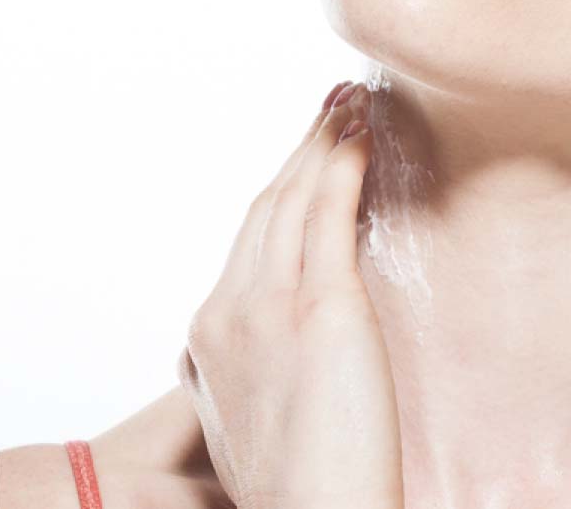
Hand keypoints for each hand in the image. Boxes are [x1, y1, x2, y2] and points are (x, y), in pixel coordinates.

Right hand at [176, 81, 402, 508]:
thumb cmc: (304, 481)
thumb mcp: (256, 409)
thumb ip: (259, 356)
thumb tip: (287, 322)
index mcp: (209, 333)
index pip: (251, 235)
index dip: (284, 183)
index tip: (311, 149)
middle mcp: (228, 309)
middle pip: (267, 205)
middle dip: (302, 147)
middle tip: (335, 102)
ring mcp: (267, 305)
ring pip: (293, 197)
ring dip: (324, 139)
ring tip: (354, 99)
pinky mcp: (319, 307)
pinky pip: (327, 214)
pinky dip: (342, 164)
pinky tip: (361, 132)